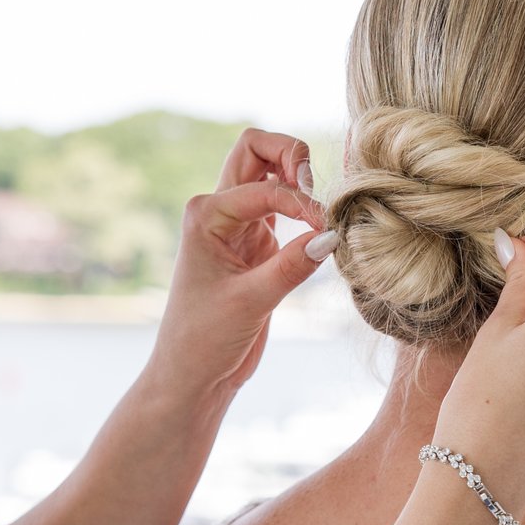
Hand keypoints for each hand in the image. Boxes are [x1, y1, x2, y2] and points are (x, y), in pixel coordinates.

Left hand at [147, 129, 331, 399]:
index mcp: (205, 215)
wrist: (192, 375)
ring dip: (297, 176)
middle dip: (290, 154)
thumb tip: (331, 235)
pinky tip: (319, 227)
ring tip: (319, 206)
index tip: (323, 228)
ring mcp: (238, 225)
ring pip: (270, 173)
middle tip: (315, 186)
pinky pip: (282, 207)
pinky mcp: (256, 244)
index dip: (298, 199)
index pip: (262, 184)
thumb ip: (290, 266)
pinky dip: (303, 206)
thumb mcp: (250, 303)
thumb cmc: (204, 340)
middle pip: (256, 150)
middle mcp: (218, 211)